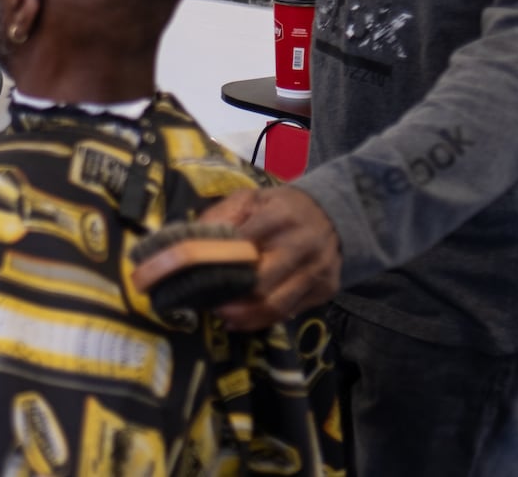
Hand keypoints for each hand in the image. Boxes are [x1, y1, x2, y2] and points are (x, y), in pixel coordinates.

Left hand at [133, 185, 340, 330]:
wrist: (336, 214)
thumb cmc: (282, 207)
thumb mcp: (250, 198)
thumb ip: (219, 216)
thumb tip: (185, 239)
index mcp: (279, 217)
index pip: (238, 246)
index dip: (208, 262)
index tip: (181, 274)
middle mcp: (300, 245)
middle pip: (257, 284)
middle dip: (226, 297)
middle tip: (202, 300)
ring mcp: (316, 271)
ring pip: (274, 306)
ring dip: (241, 315)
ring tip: (221, 313)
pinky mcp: (325, 290)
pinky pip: (288, 313)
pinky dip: (261, 319)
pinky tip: (241, 318)